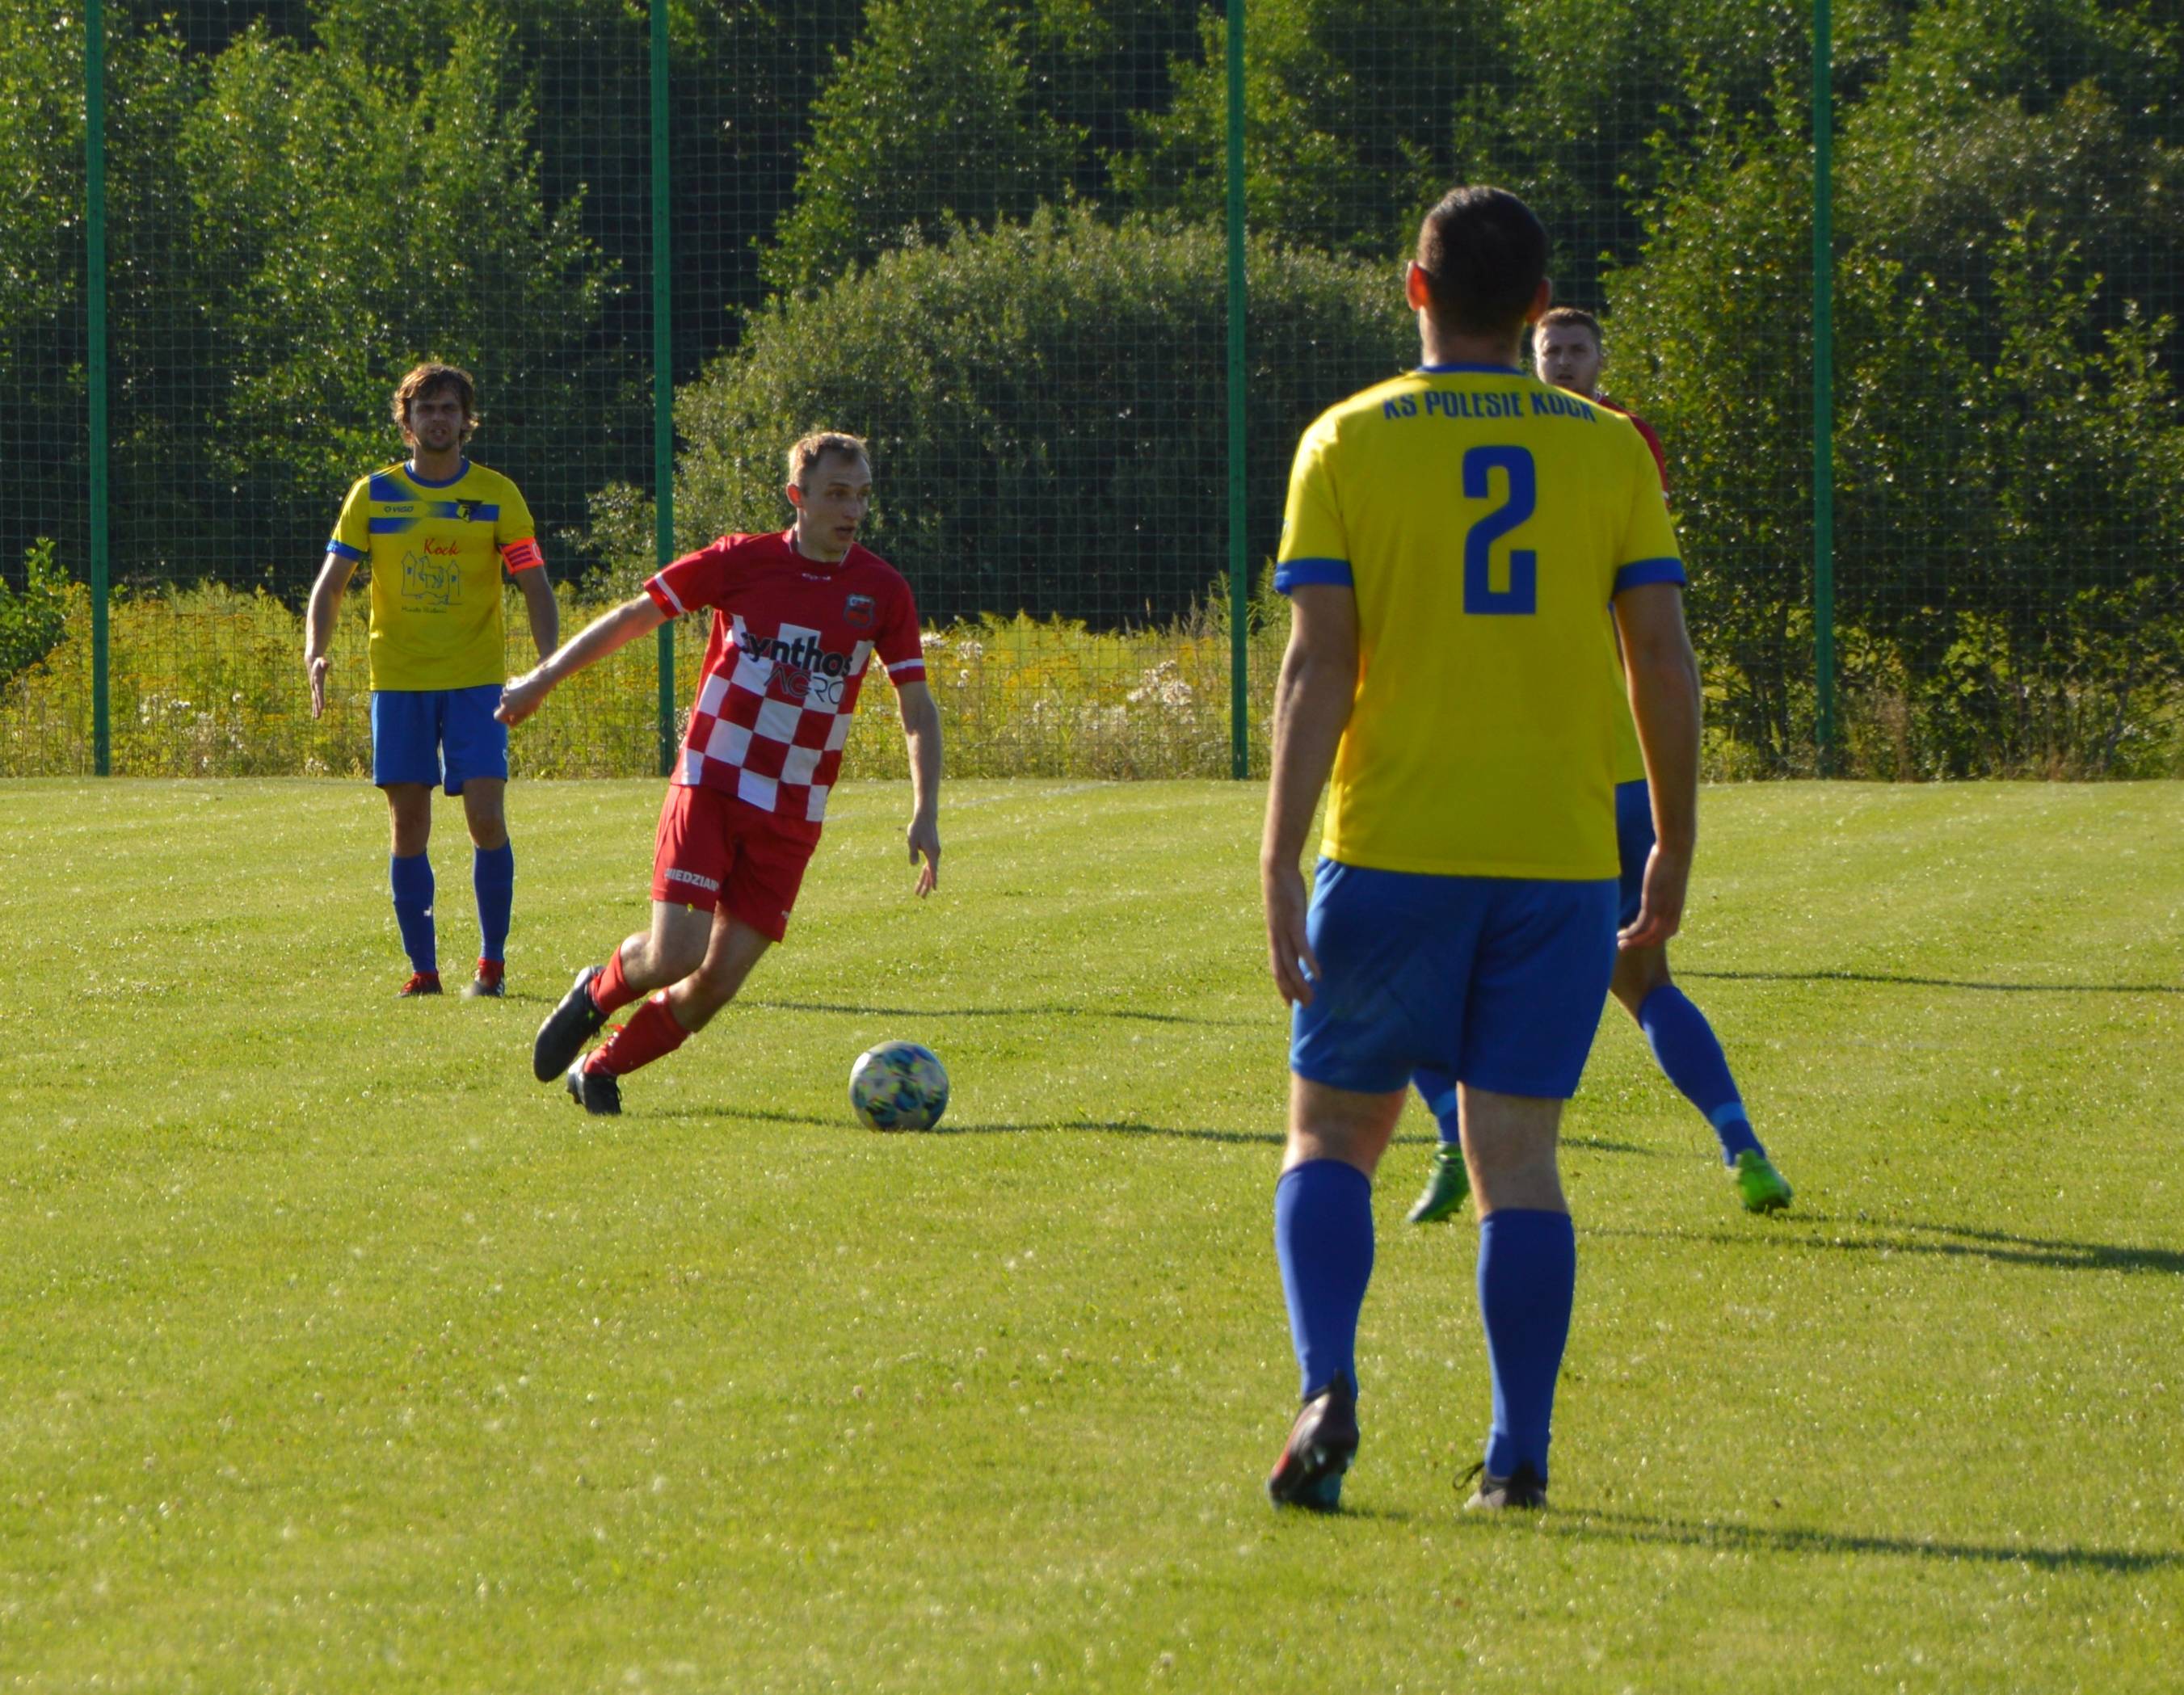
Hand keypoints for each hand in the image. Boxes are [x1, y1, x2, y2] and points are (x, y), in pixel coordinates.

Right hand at [306, 653, 328, 719]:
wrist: (311, 661)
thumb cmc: (319, 661)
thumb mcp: (321, 661)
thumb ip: (324, 663)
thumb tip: (326, 663)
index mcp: (317, 682)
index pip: (319, 693)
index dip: (320, 700)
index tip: (322, 708)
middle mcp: (314, 687)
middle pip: (315, 699)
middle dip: (317, 708)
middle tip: (318, 717)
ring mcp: (313, 688)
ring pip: (314, 700)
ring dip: (315, 709)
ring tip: (317, 718)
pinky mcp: (314, 688)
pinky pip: (315, 698)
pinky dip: (316, 705)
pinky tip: (317, 712)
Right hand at [496, 668, 548, 725]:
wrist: (536, 686)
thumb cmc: (531, 702)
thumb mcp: (525, 714)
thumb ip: (516, 721)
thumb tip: (510, 725)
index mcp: (505, 708)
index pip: (497, 717)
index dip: (504, 719)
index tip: (512, 718)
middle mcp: (503, 700)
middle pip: (503, 707)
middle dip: (510, 708)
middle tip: (522, 708)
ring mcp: (505, 691)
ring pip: (507, 698)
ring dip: (513, 699)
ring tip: (525, 698)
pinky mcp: (509, 683)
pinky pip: (510, 689)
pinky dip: (514, 691)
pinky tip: (524, 690)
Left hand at [906, 812, 939, 896]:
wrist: (926, 818)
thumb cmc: (917, 828)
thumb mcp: (912, 840)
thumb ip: (913, 852)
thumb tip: (914, 865)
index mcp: (932, 853)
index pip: (933, 870)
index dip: (933, 881)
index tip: (934, 890)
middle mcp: (935, 855)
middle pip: (931, 873)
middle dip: (926, 886)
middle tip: (922, 898)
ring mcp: (934, 853)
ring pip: (929, 870)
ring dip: (924, 881)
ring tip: (918, 892)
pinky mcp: (931, 851)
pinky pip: (929, 865)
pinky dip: (925, 873)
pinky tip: (922, 878)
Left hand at [1262, 858, 1320, 1005]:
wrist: (1276, 870)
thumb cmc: (1283, 890)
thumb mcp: (1286, 913)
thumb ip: (1292, 925)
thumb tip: (1298, 930)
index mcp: (1275, 938)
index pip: (1277, 970)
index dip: (1283, 987)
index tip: (1291, 1003)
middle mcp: (1277, 939)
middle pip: (1283, 973)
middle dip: (1293, 992)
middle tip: (1306, 1006)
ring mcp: (1284, 932)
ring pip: (1291, 966)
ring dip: (1301, 985)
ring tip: (1311, 999)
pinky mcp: (1293, 922)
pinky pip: (1302, 947)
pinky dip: (1309, 963)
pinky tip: (1318, 975)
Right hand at [1618, 841, 1690, 950]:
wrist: (1676, 848)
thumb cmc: (1672, 855)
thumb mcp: (1669, 872)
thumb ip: (1665, 880)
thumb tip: (1659, 873)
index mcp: (1677, 905)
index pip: (1670, 931)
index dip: (1656, 938)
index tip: (1641, 937)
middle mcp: (1672, 911)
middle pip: (1659, 937)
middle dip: (1642, 944)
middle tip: (1626, 945)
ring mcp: (1664, 909)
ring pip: (1649, 935)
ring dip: (1634, 942)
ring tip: (1620, 944)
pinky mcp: (1653, 904)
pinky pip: (1641, 926)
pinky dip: (1631, 934)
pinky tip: (1621, 933)